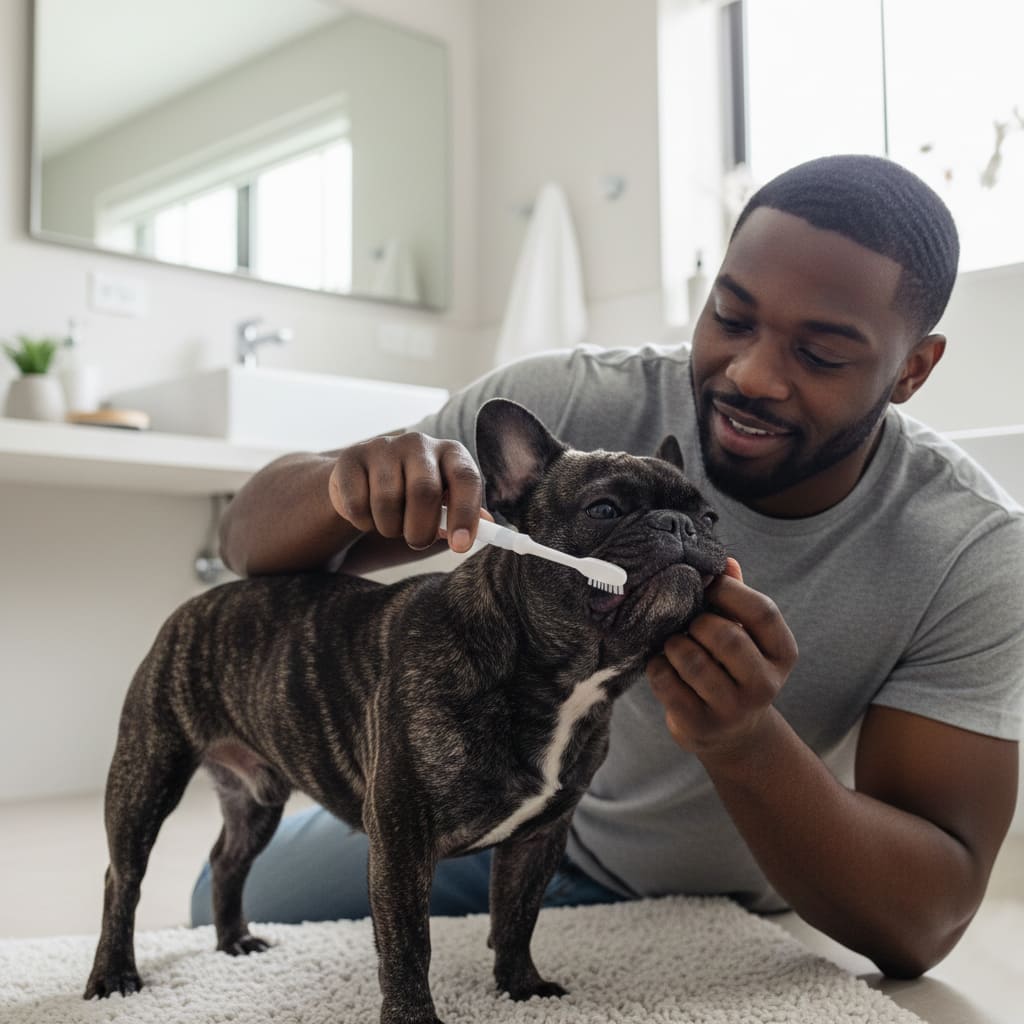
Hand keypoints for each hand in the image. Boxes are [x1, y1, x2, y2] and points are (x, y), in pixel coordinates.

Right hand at [328, 432, 485, 552]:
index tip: (460, 546)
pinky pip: (357, 504)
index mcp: (451, 453)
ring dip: (389, 528)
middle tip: (417, 541)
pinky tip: (368, 515)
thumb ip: (466, 512)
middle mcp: (419, 443)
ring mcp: (383, 447)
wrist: (366, 480)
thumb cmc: (415, 496)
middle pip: (424, 492)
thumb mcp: (445, 502)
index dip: (465, 514)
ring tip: (391, 526)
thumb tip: (489, 524)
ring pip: (387, 501)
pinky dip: (363, 522)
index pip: (466, 478)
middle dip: (420, 529)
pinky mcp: (351, 457)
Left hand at [646, 558, 798, 760]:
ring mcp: (733, 710)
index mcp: (783, 654)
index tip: (708, 585)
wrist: (733, 734)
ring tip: (674, 644)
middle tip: (688, 624)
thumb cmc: (735, 668)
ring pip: (693, 661)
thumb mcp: (747, 634)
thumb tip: (725, 560)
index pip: (763, 612)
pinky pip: (667, 683)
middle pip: (726, 636)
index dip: (730, 591)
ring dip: (674, 645)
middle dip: (698, 623)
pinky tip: (663, 665)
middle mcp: (765, 685)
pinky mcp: (700, 725)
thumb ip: (738, 597)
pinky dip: (657, 666)